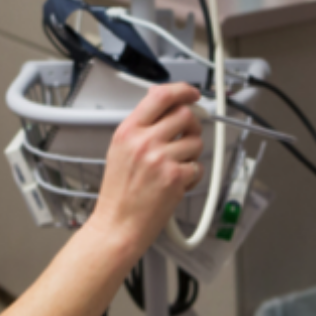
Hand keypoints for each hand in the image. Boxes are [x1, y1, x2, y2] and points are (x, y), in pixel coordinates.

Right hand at [88, 82, 203, 254]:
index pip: (160, 96)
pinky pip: (198, 166)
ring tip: (175, 166)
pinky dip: (192, 175)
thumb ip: (141, 125)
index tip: (192, 93)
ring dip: (192, 153)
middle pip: (184, 114)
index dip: (182, 90)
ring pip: (196, 141)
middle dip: (192, 124)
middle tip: (187, 135)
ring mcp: (160, 159)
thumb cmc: (118, 193)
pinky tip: (177, 183)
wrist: (117, 226)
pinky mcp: (175, 177)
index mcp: (128, 131)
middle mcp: (144, 141)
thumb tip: (161, 102)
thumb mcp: (120, 149)